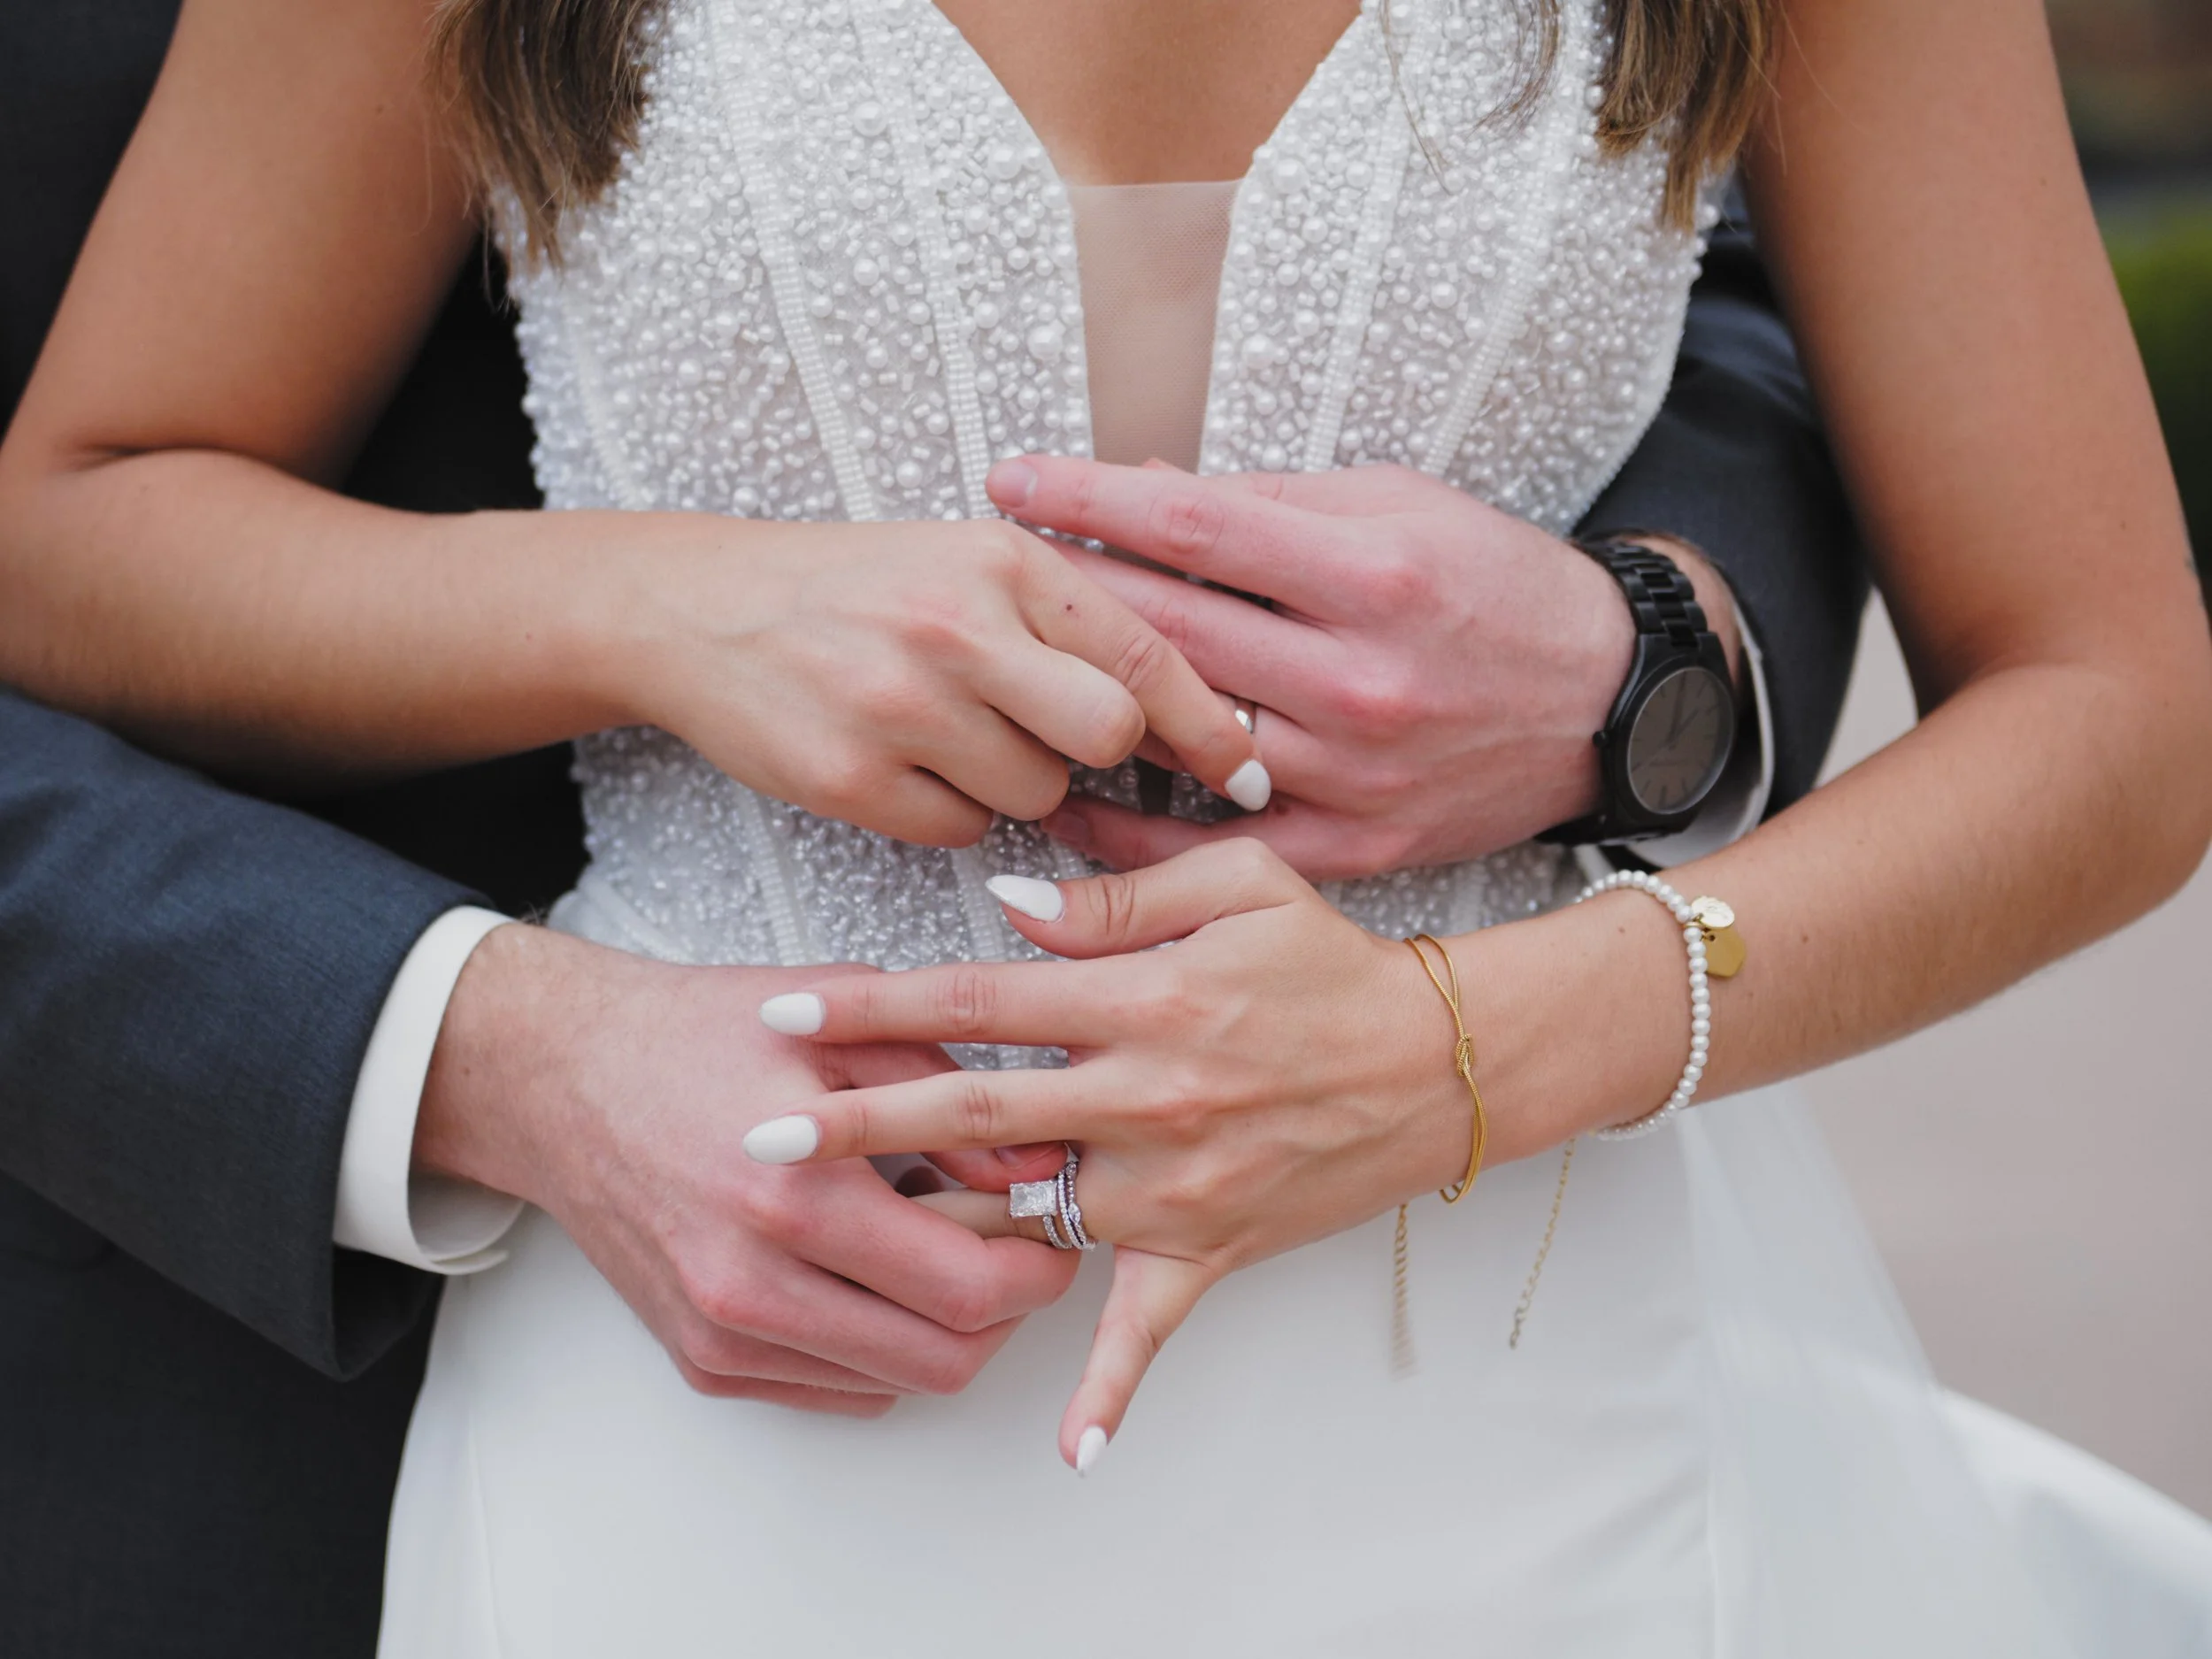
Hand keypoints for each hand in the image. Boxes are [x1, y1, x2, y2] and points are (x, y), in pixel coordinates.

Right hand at [414, 924, 1079, 1413]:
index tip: (1054, 1227)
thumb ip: (950, 1096)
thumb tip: (1041, 1167)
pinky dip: (878, 1339)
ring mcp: (723, 1335)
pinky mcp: (704, 1361)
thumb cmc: (700, 1037)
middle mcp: (751, 1284)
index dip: (1041, 1268)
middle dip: (1008, 1310)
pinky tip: (866, 1261)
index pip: (971, 1291)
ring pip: (897, 1382)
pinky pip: (837, 1387)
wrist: (564, 1077)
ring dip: (940, 1324)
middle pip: (946, 1361)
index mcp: (794, 1194)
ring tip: (928, 1235)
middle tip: (1013, 1245)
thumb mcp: (840, 1023)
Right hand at [621, 517, 1265, 846]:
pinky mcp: (848, 778)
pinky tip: (910, 765)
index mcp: (1003, 559)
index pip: (1145, 651)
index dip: (1211, 721)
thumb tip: (1200, 694)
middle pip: (1107, 734)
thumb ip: (1074, 614)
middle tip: (1075, 748)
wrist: (699, 609)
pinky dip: (953, 812)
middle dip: (1108, 757)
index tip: (1250, 767)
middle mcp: (956, 626)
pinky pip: (959, 830)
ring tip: (961, 735)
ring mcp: (898, 705)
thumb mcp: (969, 559)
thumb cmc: (859, 587)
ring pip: (1037, 792)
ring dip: (1022, 784)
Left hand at [735, 844, 1521, 1461]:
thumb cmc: (1330, 963)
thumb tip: (1007, 906)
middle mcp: (1146, 1100)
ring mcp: (1176, 1186)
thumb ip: (1116, 896)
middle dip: (856, 1128)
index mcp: (1143, 1003)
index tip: (785, 1019)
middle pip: (973, 1113)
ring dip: (936, 1234)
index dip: (874, 1008)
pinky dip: (1113, 1390)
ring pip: (1032, 1217)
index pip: (978, 1003)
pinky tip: (1070, 1450)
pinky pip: (1153, 1329)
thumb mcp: (1237, 884)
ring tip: (831, 1250)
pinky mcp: (1212, 1248)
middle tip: (753, 1138)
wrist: (1439, 1060)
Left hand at [985, 457, 1738, 878]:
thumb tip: (1138, 484)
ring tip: (1005, 677)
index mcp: (1373, 571)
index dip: (1087, 497)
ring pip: (1180, 739)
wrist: (1608, 704)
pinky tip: (1060, 798)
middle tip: (986, 574)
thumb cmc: (1495, 586)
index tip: (1011, 477)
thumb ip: (1268, 502)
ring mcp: (1358, 772)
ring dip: (1084, 705)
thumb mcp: (1400, 507)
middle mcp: (1362, 676)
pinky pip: (1216, 846)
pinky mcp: (1359, 846)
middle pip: (1170, 632)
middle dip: (1065, 594)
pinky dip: (1130, 827)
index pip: (1193, 523)